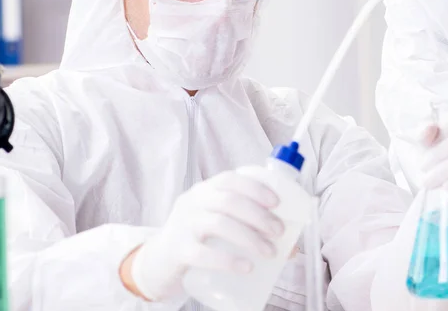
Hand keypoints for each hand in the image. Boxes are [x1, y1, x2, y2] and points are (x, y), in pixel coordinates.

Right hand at [128, 170, 283, 300]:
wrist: (156, 262)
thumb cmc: (196, 239)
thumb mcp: (215, 223)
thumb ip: (245, 226)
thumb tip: (291, 245)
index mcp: (204, 191)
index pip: (230, 179)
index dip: (255, 188)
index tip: (277, 202)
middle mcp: (192, 202)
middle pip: (229, 200)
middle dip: (259, 215)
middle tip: (279, 232)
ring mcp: (183, 225)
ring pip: (219, 223)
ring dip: (249, 237)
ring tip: (270, 252)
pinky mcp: (177, 250)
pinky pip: (202, 253)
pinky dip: (227, 260)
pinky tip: (246, 267)